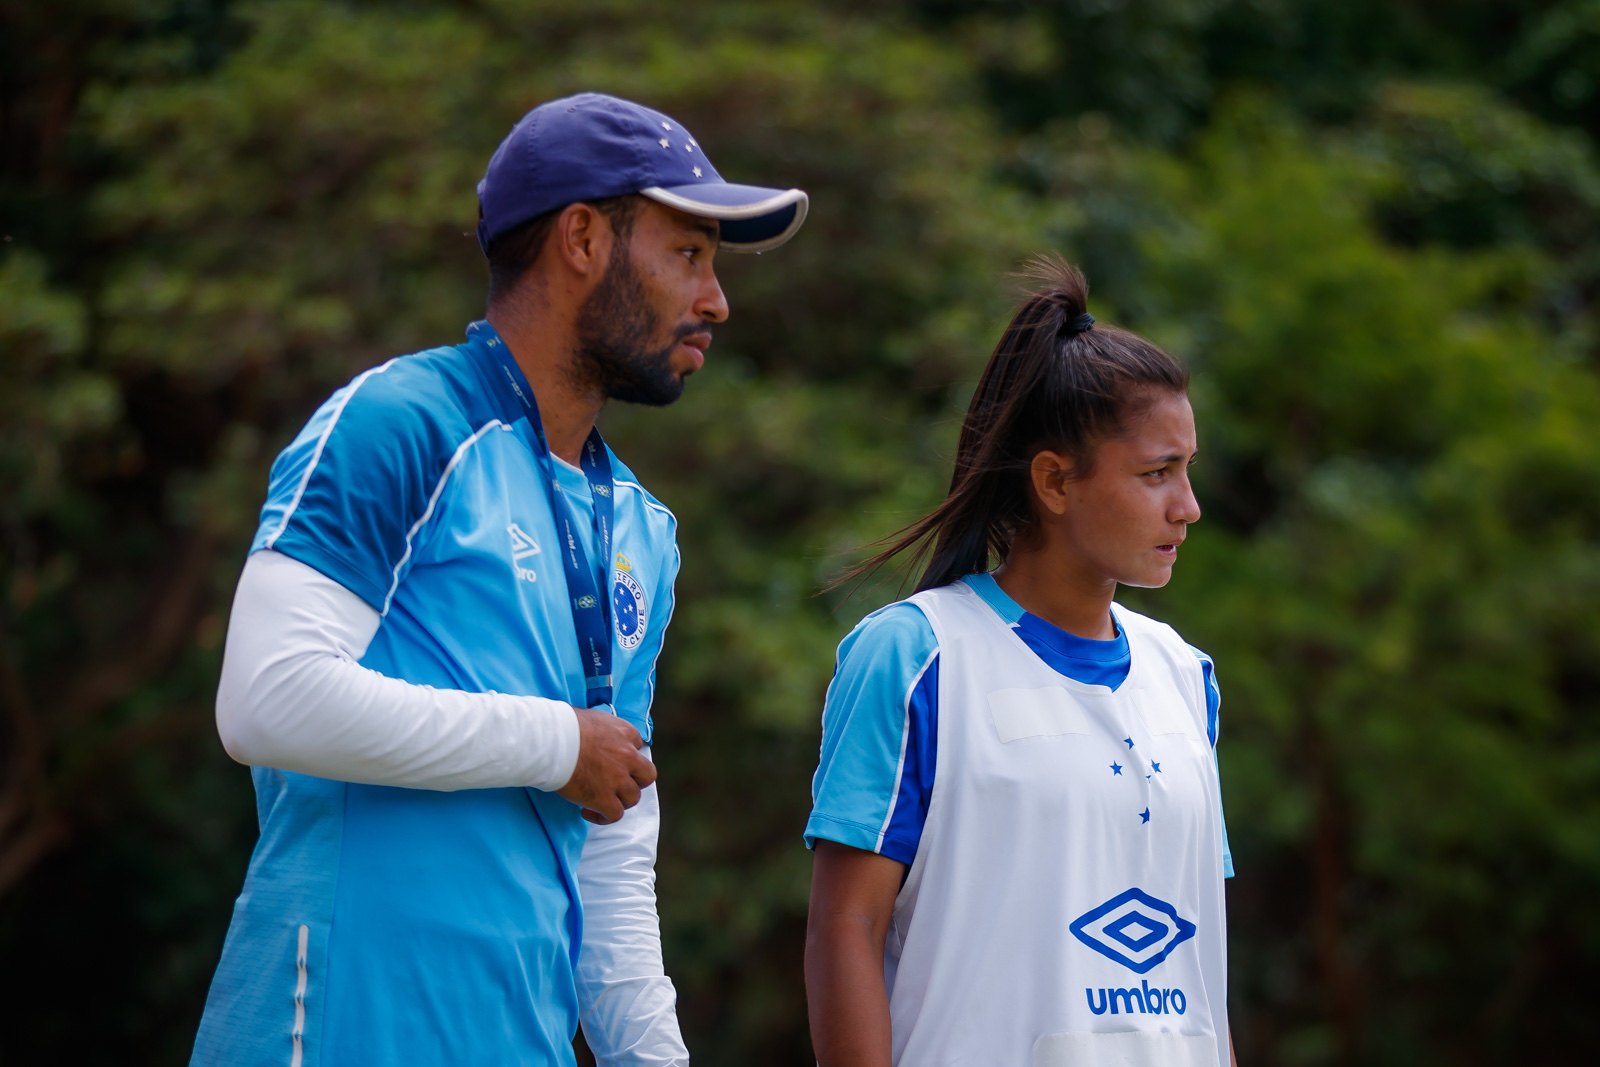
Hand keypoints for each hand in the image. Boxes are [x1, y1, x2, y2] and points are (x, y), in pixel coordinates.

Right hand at [557, 706, 656, 824]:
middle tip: (618, 784)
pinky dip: (604, 817)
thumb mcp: (592, 718)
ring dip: (619, 800)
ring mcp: (618, 779)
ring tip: (601, 800)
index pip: (637, 745)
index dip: (626, 756)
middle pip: (647, 774)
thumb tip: (594, 736)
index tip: (613, 761)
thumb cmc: (564, 726)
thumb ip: (602, 729)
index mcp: (624, 733)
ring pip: (633, 797)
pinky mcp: (604, 798)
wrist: (553, 741)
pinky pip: (615, 815)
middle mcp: (627, 756)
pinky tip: (588, 811)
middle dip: (636, 781)